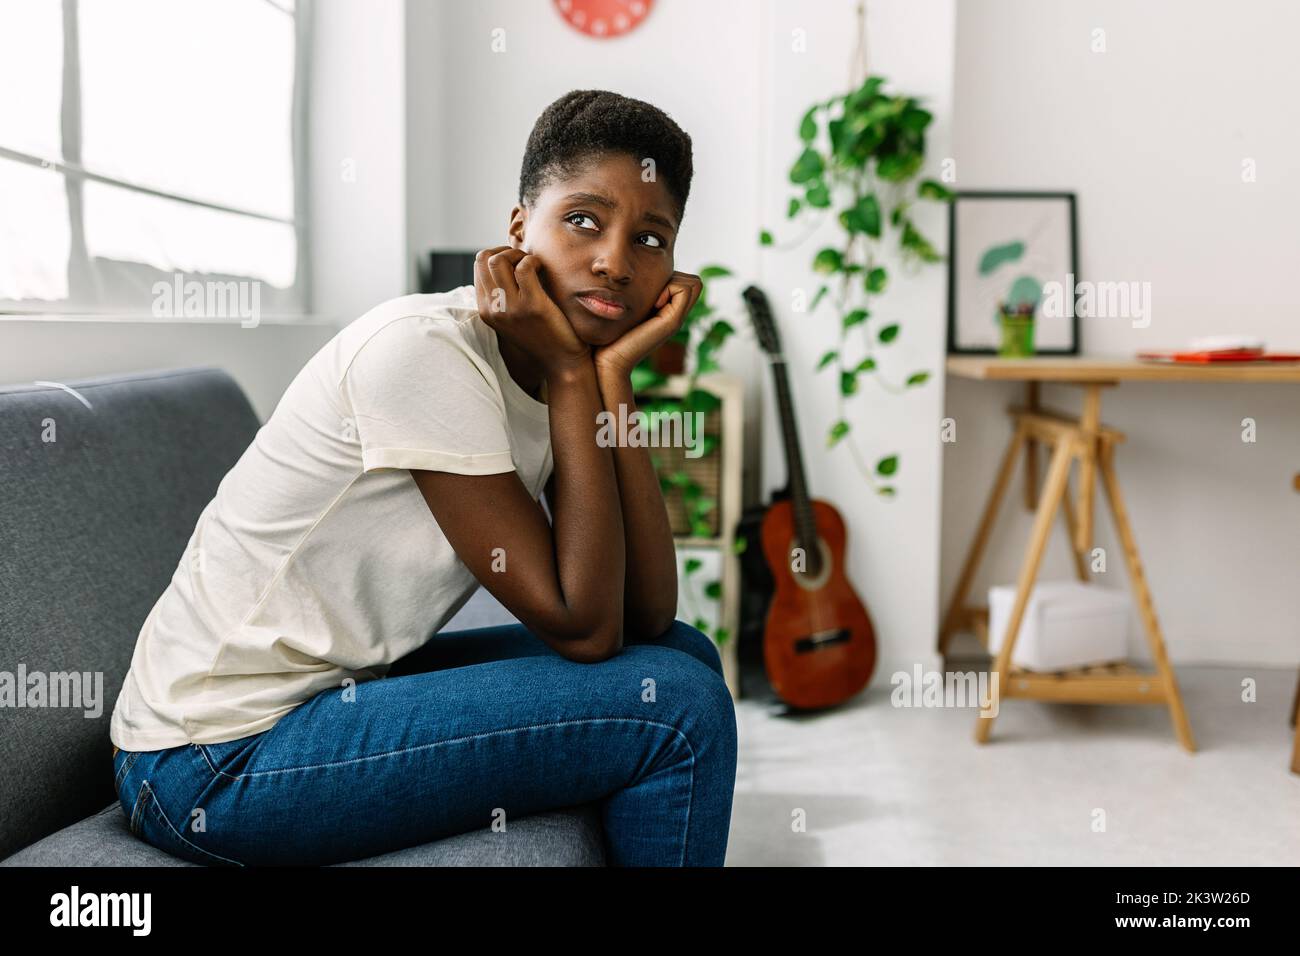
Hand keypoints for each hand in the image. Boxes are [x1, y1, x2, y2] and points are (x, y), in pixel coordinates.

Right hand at [474, 246, 590, 374]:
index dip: (499, 254)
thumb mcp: (513, 316)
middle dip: (506, 250)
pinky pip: (524, 268)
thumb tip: (505, 260)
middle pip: (484, 259)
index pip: (478, 266)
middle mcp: (493, 309)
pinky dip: (533, 261)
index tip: (516, 262)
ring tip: (533, 265)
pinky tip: (543, 270)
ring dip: (518, 254)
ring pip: (498, 260)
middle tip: (524, 260)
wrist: (561, 363)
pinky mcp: (532, 306)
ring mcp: (510, 308)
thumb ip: (504, 294)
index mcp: (486, 310)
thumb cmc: (542, 335)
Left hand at [593, 271, 702, 377]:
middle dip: (675, 278)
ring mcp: (677, 319)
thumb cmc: (610, 335)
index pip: (686, 281)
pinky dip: (669, 288)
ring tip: (653, 300)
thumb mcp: (625, 309)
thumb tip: (634, 272)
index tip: (650, 291)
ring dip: (672, 282)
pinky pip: (684, 289)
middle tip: (654, 293)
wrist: (609, 361)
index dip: (671, 277)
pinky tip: (653, 304)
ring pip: (694, 283)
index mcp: (667, 310)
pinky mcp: (673, 322)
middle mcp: (676, 314)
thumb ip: (637, 295)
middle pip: (694, 281)